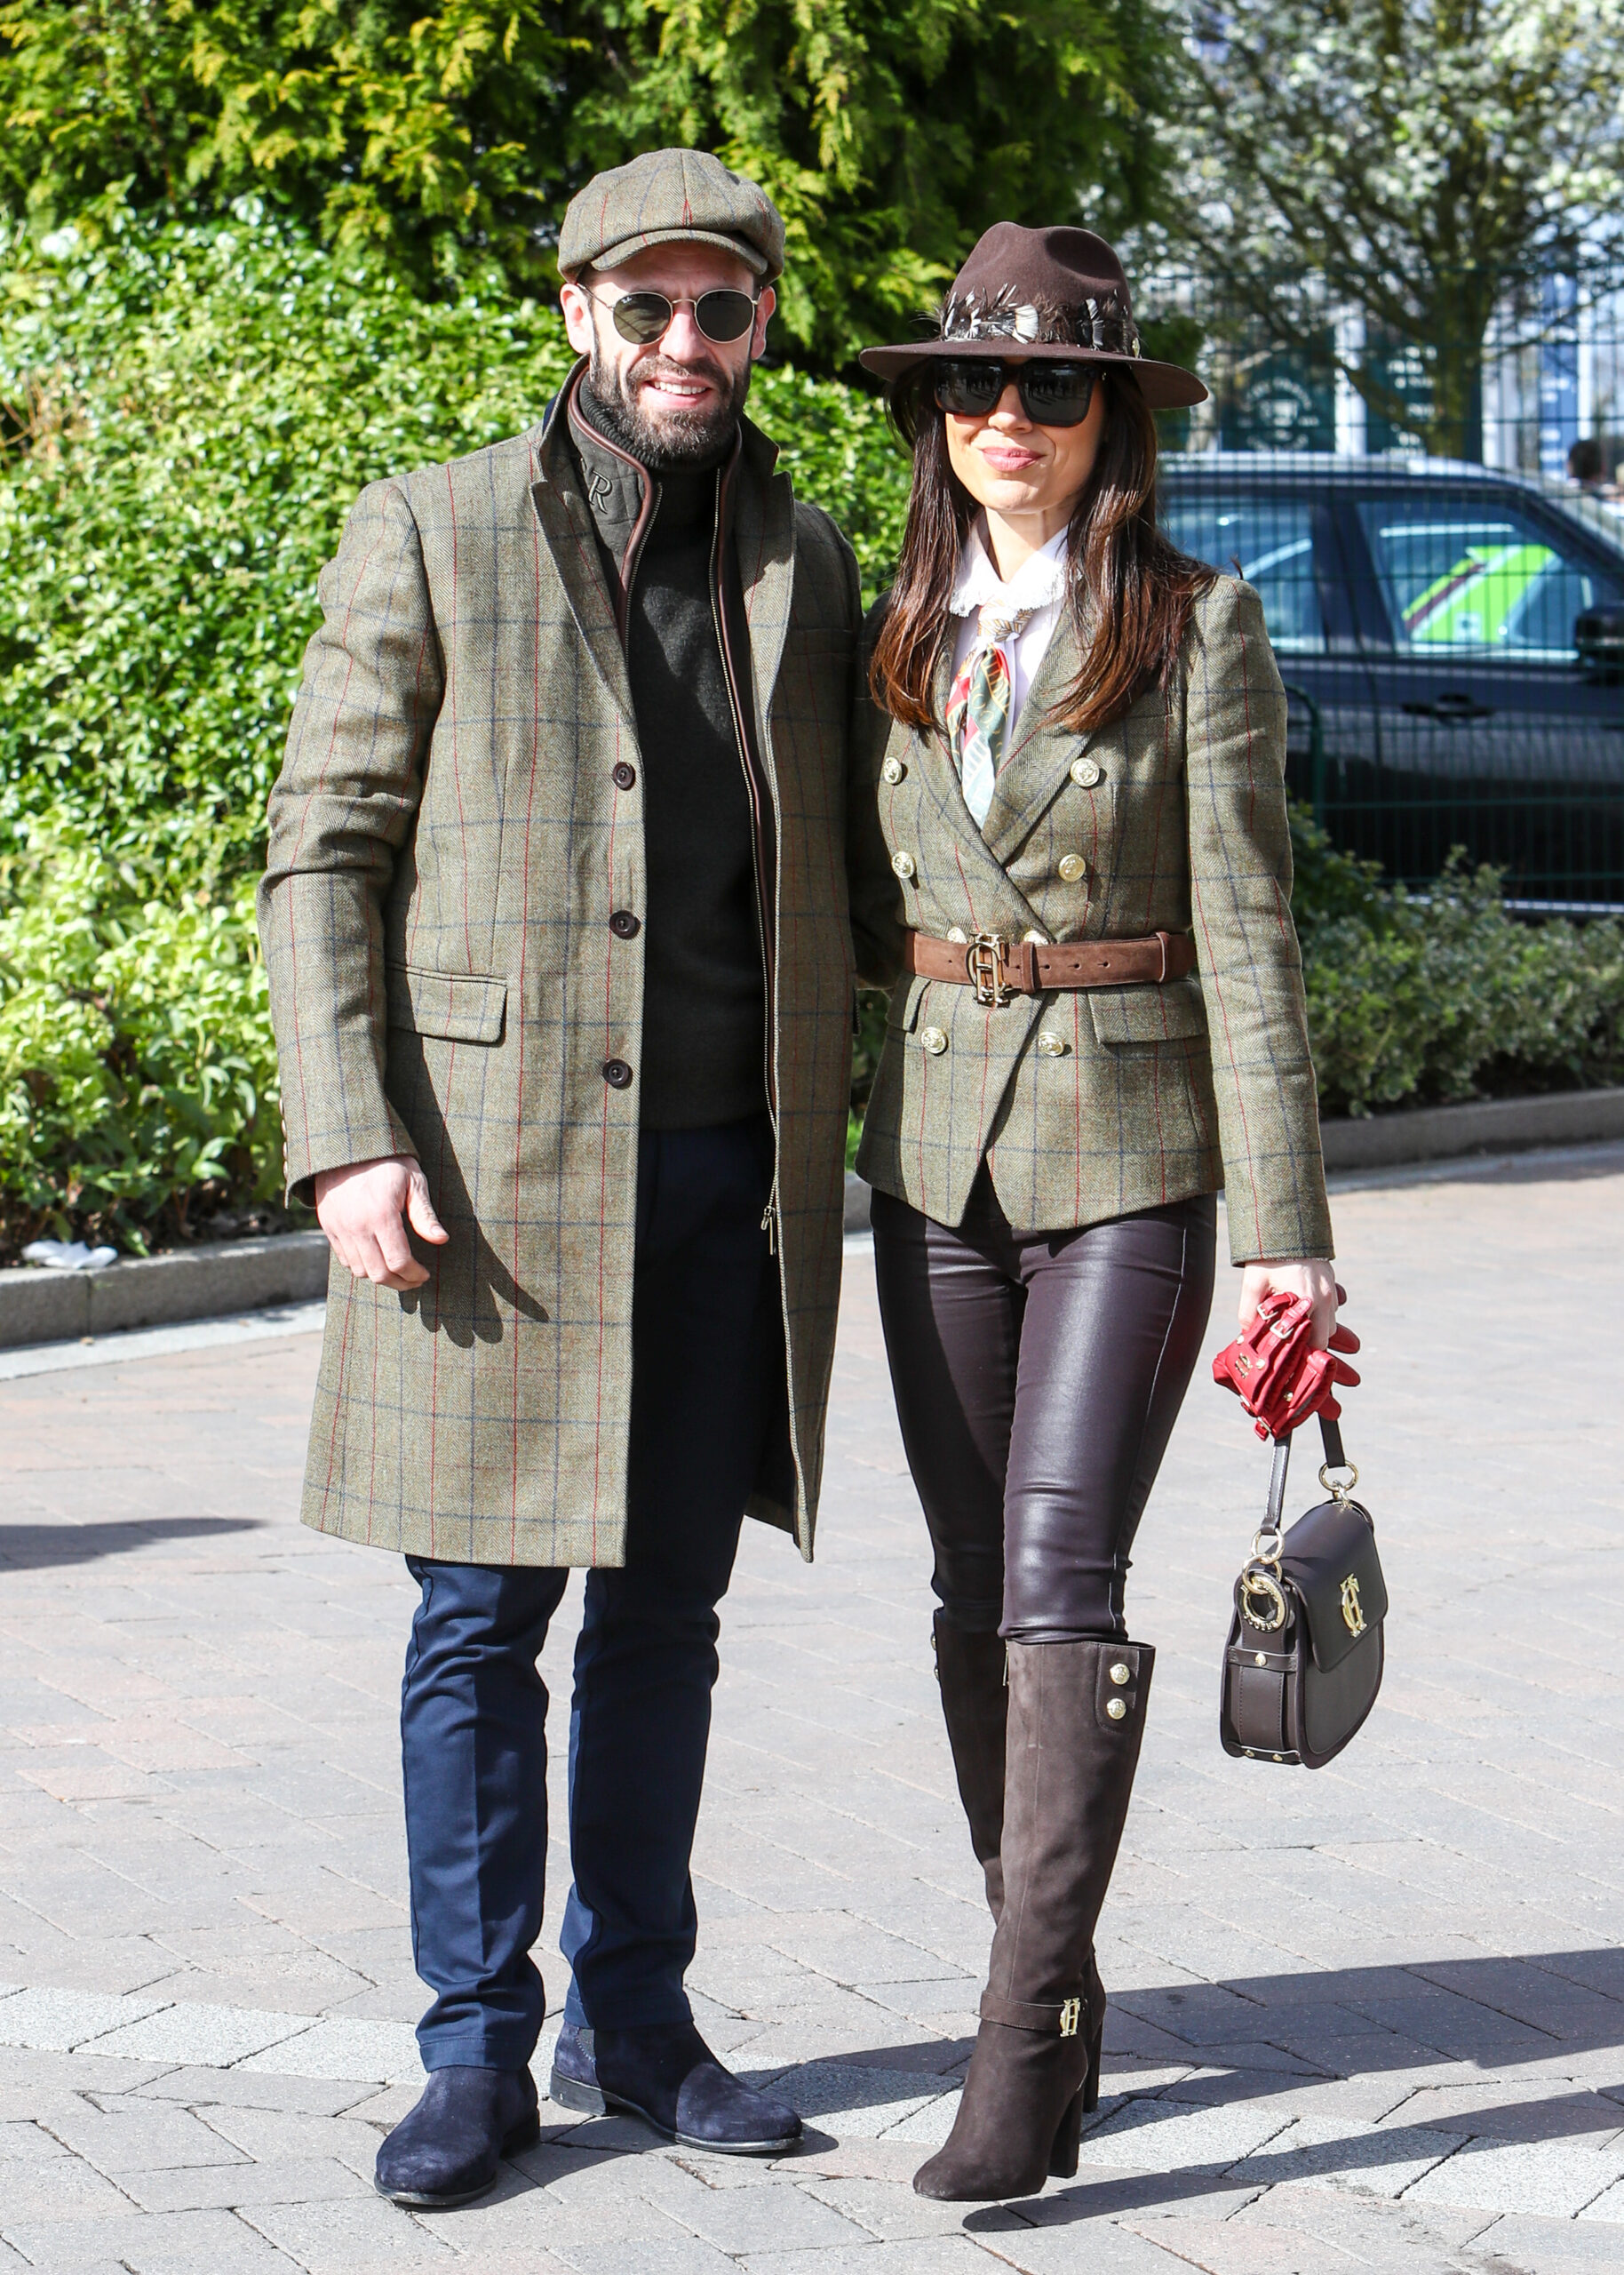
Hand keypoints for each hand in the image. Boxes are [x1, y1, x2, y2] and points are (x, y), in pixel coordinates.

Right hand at [314, 1155, 448, 1290]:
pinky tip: (377, 1258)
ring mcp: (339, 1228)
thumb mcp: (412, 1180)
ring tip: (397, 1270)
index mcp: (381, 1215)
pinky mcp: (328, 1226)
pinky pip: (344, 1259)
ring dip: (380, 1276)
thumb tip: (441, 1240)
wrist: (346, 1145)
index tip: (424, 1274)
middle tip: (414, 1279)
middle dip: (400, 1282)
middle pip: (378, 1273)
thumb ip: (424, 1214)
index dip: (414, 1274)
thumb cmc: (387, 1161)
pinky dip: (361, 1265)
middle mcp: (356, 1226)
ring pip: (359, 1270)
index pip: (398, 1262)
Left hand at [1238, 1258, 1343, 1351]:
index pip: (1316, 1342)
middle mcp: (1324, 1297)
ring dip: (1317, 1328)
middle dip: (1312, 1343)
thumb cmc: (1267, 1257)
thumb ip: (1249, 1312)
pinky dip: (1320, 1313)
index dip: (1304, 1352)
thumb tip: (1248, 1333)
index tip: (1292, 1358)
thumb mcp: (1253, 1284)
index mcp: (1307, 1300)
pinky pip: (1331, 1307)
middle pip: (1326, 1336)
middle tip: (1293, 1344)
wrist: (1286, 1226)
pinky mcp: (1331, 1281)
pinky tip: (1303, 1310)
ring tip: (1296, 1326)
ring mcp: (1330, 1289)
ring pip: (1331, 1322)